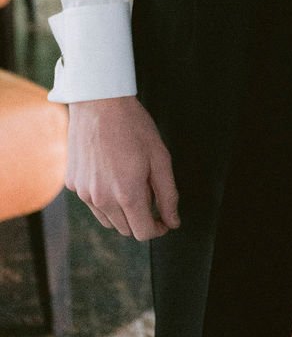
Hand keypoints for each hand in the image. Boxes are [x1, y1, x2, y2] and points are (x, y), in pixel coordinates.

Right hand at [67, 95, 179, 240]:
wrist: (99, 103)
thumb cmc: (132, 126)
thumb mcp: (160, 157)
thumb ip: (168, 193)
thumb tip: (173, 221)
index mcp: (126, 194)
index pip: (143, 233)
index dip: (158, 228)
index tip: (165, 219)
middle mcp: (101, 199)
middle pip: (125, 229)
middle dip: (142, 219)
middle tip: (150, 193)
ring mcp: (83, 193)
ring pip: (108, 220)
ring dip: (122, 212)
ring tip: (131, 182)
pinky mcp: (72, 184)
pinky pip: (92, 203)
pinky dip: (104, 198)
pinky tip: (111, 174)